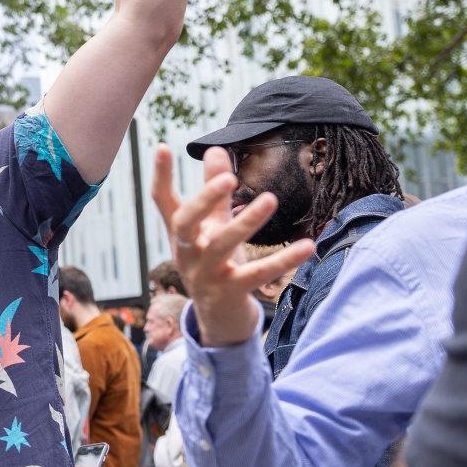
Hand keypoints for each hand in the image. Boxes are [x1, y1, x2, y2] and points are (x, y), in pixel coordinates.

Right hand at [150, 145, 313, 348]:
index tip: (162, 147)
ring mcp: (207, 274)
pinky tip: (306, 245)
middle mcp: (187, 252)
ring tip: (270, 200)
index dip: (160, 176)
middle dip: (205, 199)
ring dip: (246, 223)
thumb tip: (214, 149)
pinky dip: (283, 259)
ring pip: (222, 245)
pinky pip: (258, 274)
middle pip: (185, 223)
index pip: (163, 202)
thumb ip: (215, 190)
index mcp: (181, 234)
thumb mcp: (212, 227)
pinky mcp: (231, 292)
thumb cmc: (215, 263)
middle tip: (230, 177)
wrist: (219, 319)